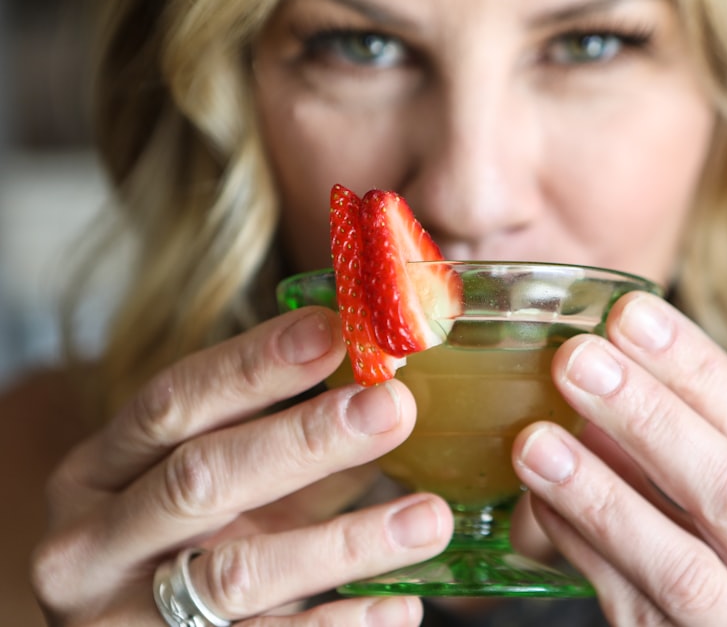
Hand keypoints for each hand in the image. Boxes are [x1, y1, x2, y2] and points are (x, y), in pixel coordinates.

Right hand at [31, 307, 450, 625]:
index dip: (252, 365)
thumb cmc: (181, 548)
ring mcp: (125, 618)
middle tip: (393, 408)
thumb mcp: (211, 490)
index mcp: (98, 473)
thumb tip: (380, 387)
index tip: (334, 330)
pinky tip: (400, 603)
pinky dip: (342, 623)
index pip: (172, 403)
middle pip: (200, 479)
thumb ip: (280, 446)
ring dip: (345, 542)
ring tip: (429, 517)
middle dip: (305, 440)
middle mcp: (94, 543)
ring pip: (238, 574)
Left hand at [513, 292, 726, 625]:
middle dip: (651, 417)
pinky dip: (581, 551)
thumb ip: (698, 454)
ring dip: (601, 493)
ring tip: (535, 441)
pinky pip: (631, 606)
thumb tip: (610, 366)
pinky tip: (540, 503)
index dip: (696, 368)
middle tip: (577, 360)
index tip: (629, 313)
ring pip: (682, 565)